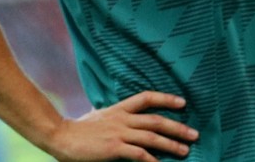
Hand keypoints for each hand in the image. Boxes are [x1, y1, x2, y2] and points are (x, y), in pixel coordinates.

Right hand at [44, 91, 196, 161]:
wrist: (60, 136)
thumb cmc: (77, 129)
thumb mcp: (97, 117)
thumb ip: (111, 116)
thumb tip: (118, 116)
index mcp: (118, 109)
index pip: (145, 98)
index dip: (165, 99)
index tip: (183, 102)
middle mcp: (121, 119)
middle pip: (155, 120)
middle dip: (177, 127)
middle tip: (194, 134)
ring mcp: (118, 133)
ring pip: (152, 137)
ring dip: (171, 144)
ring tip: (185, 151)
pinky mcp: (114, 147)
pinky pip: (140, 154)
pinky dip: (153, 160)